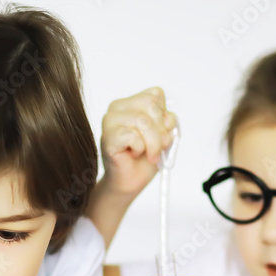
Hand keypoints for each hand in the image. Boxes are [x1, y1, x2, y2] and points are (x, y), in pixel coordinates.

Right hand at [98, 87, 177, 201]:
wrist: (130, 181)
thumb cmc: (144, 158)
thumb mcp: (164, 135)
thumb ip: (167, 122)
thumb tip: (167, 119)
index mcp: (131, 102)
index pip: (156, 94)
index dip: (164, 116)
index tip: (161, 133)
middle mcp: (118, 107)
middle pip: (151, 104)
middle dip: (161, 131)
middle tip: (157, 148)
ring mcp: (110, 120)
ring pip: (143, 121)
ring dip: (153, 144)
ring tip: (149, 154)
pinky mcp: (107, 137)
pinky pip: (133, 137)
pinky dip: (140, 149)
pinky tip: (132, 155)